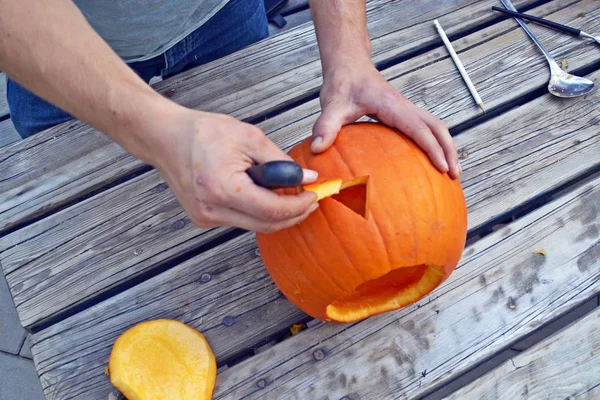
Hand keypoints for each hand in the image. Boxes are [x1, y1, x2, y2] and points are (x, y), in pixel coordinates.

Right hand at [148, 107, 319, 232]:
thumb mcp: (249, 137)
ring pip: (254, 226)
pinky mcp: (204, 218)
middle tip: (310, 201)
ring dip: (277, 214)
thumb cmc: (203, 132)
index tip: (314, 195)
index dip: (298, 206)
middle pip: (266, 225)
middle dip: (293, 215)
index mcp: (222, 189)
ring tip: (293, 195)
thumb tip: (306, 179)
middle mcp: (211, 210)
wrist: (165, 138)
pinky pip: (240, 220)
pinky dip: (258, 212)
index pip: (272, 210)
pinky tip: (267, 196)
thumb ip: (280, 161)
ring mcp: (205, 218)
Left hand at [311, 58, 460, 178]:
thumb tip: (317, 148)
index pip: (419, 128)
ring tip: (450, 172)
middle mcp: (404, 107)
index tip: (443, 168)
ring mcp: (405, 109)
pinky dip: (433, 144)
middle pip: (437, 127)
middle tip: (454, 175)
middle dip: (449, 150)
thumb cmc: (342, 83)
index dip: (433, 148)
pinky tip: (428, 161)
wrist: (348, 65)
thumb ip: (325, 126)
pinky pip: (424, 129)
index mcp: (392, 105)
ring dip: (445, 147)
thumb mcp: (332, 105)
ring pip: (435, 127)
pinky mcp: (402, 113)